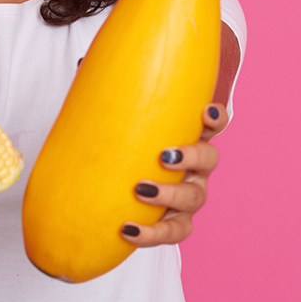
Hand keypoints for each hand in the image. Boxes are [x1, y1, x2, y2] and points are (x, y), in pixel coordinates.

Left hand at [120, 103, 229, 246]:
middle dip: (192, 156)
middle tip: (164, 156)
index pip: (213, 124)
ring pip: (194, 197)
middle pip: (209, 159)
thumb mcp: (123, 123)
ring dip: (170, 194)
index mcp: (189, 139)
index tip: (205, 113)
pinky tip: (128, 230)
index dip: (216, 118)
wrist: (116, 192)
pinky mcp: (176, 223)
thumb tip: (84, 67)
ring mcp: (189, 197)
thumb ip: (113, 97)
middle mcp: (196, 168)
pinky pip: (174, 232)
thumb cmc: (126, 146)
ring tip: (141, 191)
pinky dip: (153, 234)